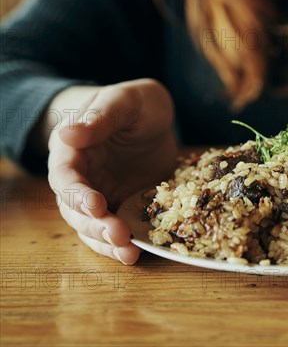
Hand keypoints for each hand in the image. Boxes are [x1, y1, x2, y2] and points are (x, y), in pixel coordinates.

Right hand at [47, 79, 177, 263]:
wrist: (153, 118)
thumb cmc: (136, 104)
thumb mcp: (125, 101)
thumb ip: (101, 117)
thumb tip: (67, 134)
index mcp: (72, 149)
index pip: (65, 176)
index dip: (78, 193)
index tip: (96, 204)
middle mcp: (81, 177)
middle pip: (75, 209)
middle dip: (95, 225)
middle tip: (119, 234)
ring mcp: (100, 194)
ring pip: (91, 226)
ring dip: (106, 242)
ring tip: (129, 253)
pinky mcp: (122, 206)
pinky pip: (115, 230)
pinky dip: (121, 245)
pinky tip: (135, 254)